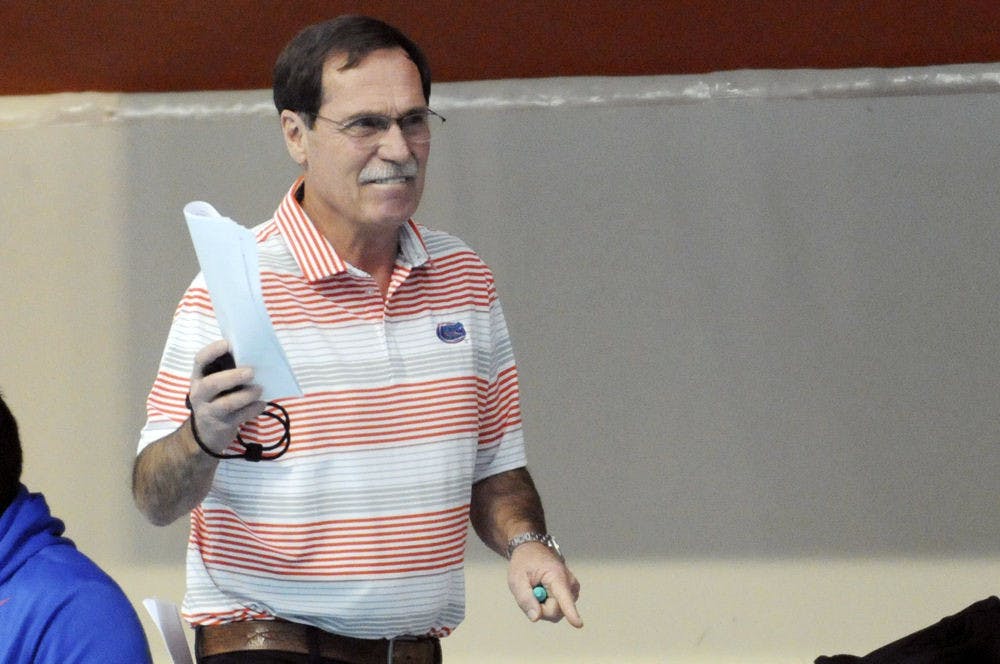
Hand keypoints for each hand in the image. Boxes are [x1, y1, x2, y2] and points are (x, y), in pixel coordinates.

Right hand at [186, 340, 264, 454]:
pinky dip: (253, 409)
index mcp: (199, 377)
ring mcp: (209, 411)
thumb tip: (255, 353)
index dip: (212, 351)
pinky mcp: (222, 426)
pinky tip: (261, 404)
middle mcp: (200, 394)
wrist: (206, 433)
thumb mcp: (217, 383)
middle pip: (211, 384)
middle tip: (251, 372)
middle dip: (232, 377)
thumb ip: (229, 368)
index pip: (199, 360)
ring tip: (259, 389)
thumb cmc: (217, 398)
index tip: (228, 344)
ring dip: (246, 395)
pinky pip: (239, 417)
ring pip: (226, 404)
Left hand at [508, 541, 582, 627]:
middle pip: (555, 611)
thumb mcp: (516, 579)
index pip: (564, 597)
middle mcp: (570, 583)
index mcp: (556, 575)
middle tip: (530, 590)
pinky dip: (547, 603)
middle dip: (540, 608)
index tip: (578, 624)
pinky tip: (543, 590)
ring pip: (556, 612)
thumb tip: (536, 617)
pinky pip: (558, 609)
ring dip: (542, 605)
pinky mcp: (571, 594)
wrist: (532, 550)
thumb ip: (525, 599)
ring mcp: (573, 589)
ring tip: (536, 588)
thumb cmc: (524, 563)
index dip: (571, 612)